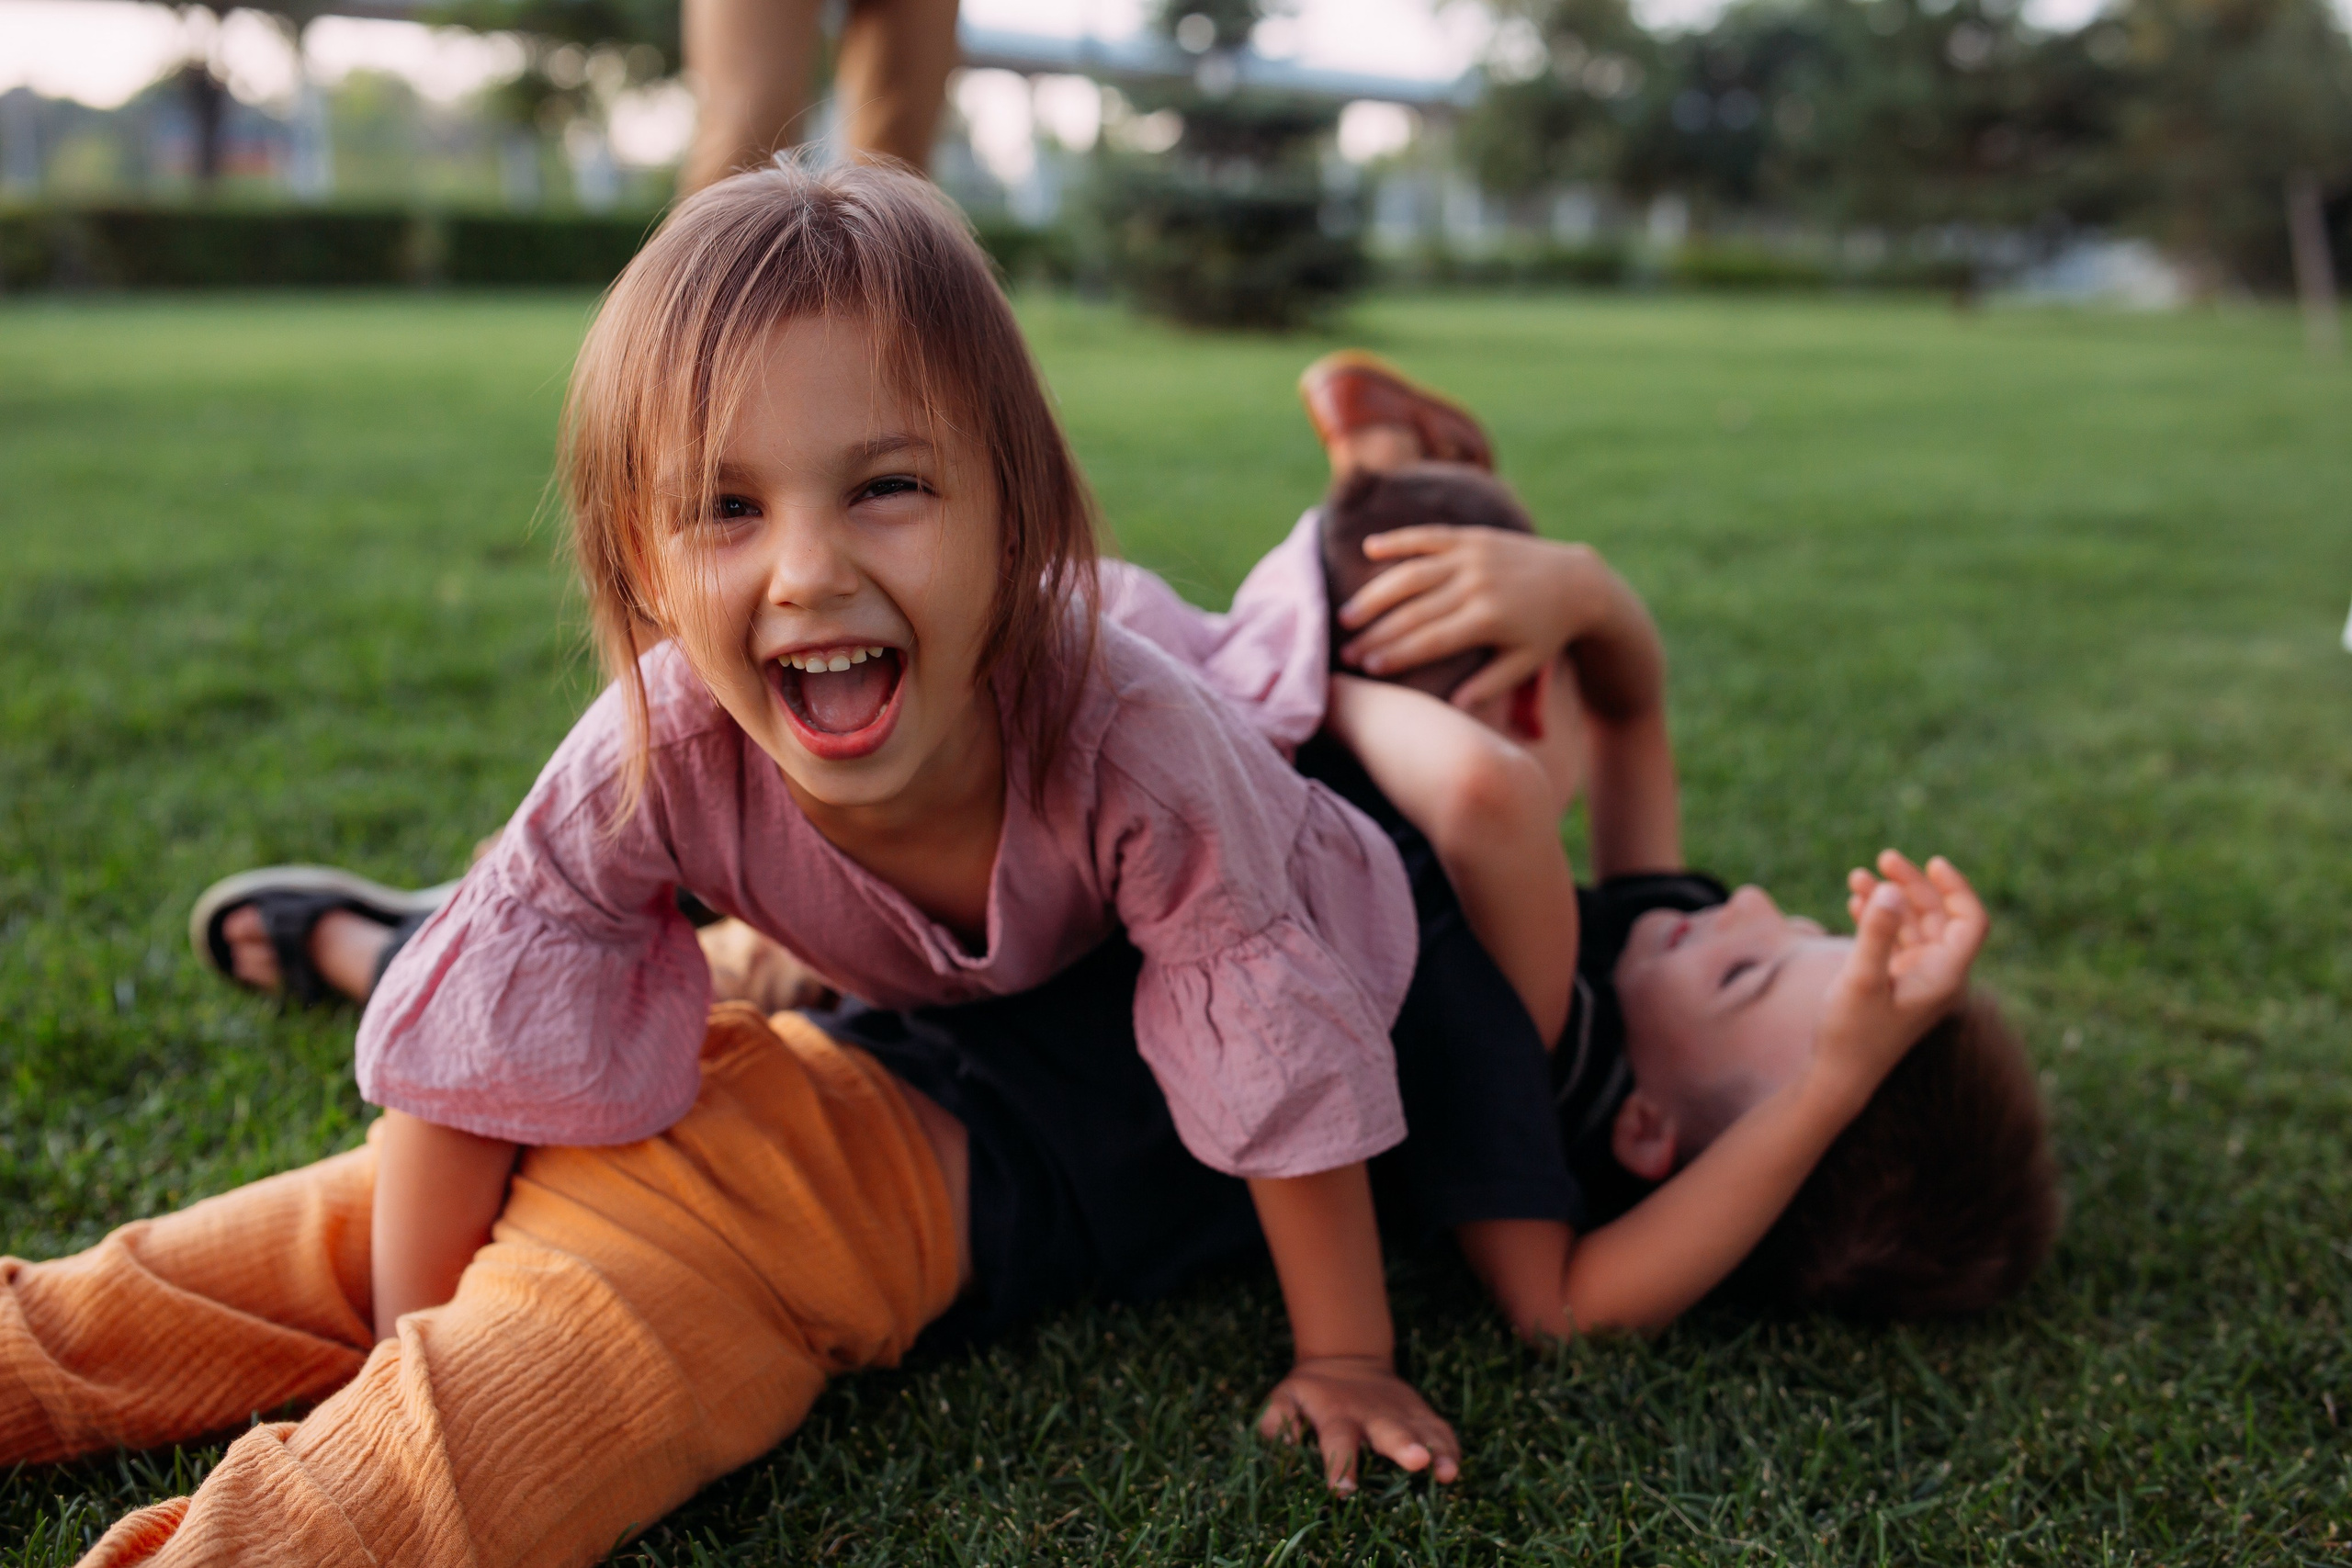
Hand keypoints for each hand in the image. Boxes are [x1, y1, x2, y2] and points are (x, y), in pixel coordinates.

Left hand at [1256, 1354, 1460, 1493]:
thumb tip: (1283, 1442)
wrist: (1347, 1357)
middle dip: (1403, 1446)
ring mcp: (1401, 1412)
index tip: (1343, 1491)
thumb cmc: (1312, 1391)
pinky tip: (1455, 1469)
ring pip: (1422, 1431)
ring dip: (1436, 1451)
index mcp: (1337, 1414)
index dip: (1340, 1465)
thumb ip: (1276, 1418)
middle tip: (1416, 1461)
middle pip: (1389, 1431)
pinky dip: (1450, 1448)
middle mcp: (1372, 1414)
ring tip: (1447, 1473)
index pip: (1337, 1441)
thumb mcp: (1285, 1397)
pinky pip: (1441, 1430)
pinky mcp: (1421, 1413)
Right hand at [1336, 527, 1615, 710]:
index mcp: (1489, 620)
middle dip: (1376, 632)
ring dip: (1375, 593)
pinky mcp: (1473, 537)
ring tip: (1347, 615)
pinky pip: (1429, 536)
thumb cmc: (1546, 633)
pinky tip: (1369, 548)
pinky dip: (1398, 540)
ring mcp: (1473, 557)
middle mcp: (1477, 584)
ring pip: (1413, 573)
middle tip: (1346, 652)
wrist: (1577, 582)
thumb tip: (1452, 708)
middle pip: (1414, 610)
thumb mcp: (1524, 664)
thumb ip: (1489, 686)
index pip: (1431, 639)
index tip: (1368, 668)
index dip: (1397, 653)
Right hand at [1816, 851, 1989, 1095]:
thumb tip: (1892, 889)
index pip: (1971, 921)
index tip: (1931, 863)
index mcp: (1945, 976)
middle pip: (1939, 916)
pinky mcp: (1895, 983)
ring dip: (1890, 899)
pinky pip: (1895, 940)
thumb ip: (1877, 932)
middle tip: (1882, 860)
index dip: (1957, 888)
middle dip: (1913, 885)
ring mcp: (1916, 979)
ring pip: (1914, 925)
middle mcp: (1937, 975)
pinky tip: (1854, 901)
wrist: (1837, 1078)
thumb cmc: (1852, 1033)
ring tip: (1858, 876)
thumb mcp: (1861, 979)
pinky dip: (1878, 918)